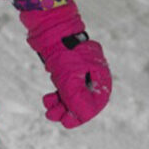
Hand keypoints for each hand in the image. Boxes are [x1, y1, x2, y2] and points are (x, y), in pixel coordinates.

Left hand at [20, 0, 111, 127]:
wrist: (49, 26)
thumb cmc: (63, 50)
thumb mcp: (70, 78)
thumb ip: (76, 98)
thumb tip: (83, 116)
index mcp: (100, 75)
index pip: (96, 102)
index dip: (82, 115)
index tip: (67, 122)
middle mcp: (92, 73)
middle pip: (84, 100)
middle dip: (68, 110)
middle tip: (52, 116)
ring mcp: (80, 70)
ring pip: (72, 94)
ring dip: (60, 105)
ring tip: (48, 108)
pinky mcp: (67, 67)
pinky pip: (65, 87)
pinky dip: (57, 95)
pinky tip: (48, 99)